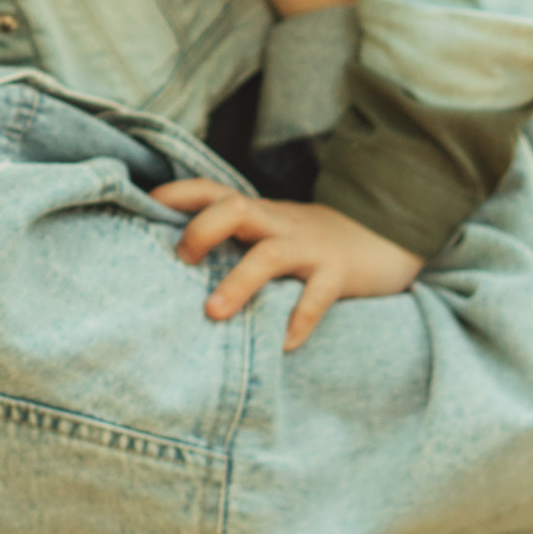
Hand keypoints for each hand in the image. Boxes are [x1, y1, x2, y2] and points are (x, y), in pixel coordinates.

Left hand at [149, 177, 422, 348]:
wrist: (386, 235)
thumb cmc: (311, 240)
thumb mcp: (271, 229)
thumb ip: (234, 236)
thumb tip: (174, 257)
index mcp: (260, 213)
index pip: (213, 190)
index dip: (179, 193)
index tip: (146, 203)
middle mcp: (280, 224)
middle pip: (236, 209)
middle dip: (203, 230)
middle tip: (181, 259)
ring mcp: (310, 248)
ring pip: (271, 254)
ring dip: (239, 281)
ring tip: (213, 312)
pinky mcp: (340, 273)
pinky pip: (318, 295)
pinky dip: (299, 319)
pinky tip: (284, 344)